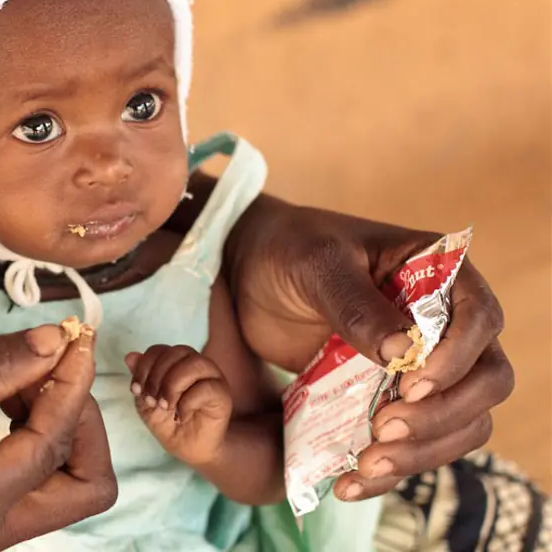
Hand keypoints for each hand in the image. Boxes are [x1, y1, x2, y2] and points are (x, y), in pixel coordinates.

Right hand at [0, 325, 116, 551]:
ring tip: (25, 369)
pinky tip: (9, 390)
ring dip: (60, 421)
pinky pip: (35, 473)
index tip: (73, 335)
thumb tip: (56, 341)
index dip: (71, 385)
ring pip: (67, 481)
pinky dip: (38, 428)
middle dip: (80, 419)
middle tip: (54, 363)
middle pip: (85, 485)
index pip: (50, 447)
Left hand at [124, 345, 232, 465]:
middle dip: (157, 376)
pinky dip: (187, 402)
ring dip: (173, 385)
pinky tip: (181, 416)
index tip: (136, 390)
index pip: (159, 350)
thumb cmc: (168, 423)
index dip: (144, 367)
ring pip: (195, 363)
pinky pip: (206, 388)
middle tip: (151, 400)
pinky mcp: (222, 395)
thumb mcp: (146, 402)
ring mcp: (212, 377)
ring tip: (166, 406)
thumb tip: (130, 356)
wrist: (188, 449)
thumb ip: (140, 378)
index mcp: (177, 362)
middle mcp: (196, 365)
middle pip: (177, 351)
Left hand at [225, 196, 512, 500]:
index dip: (457, 359)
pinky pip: (414, 443)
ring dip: (422, 452)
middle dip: (443, 415)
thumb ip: (356, 305)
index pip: (480, 320)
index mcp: (438, 272)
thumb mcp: (315, 266)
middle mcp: (444, 323)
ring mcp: (422, 366)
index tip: (410, 385)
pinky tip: (349, 481)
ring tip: (365, 464)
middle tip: (384, 431)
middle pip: (485, 381)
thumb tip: (404, 353)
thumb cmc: (287, 250)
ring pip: (460, 422)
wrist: (247, 273)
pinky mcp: (391, 399)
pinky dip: (391, 469)